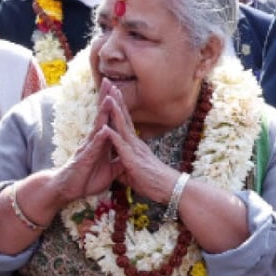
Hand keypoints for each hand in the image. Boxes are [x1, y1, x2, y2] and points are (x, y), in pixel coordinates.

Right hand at [51, 79, 125, 201]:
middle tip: (110, 81)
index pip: (108, 119)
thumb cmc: (86, 179)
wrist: (68, 190)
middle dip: (105, 98)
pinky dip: (99, 138)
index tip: (118, 89)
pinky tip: (104, 129)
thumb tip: (129, 157)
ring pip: (97, 127)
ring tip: (108, 98)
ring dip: (103, 113)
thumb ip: (118, 162)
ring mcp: (88, 148)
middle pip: (101, 116)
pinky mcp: (84, 159)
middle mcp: (93, 141)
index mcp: (100, 142)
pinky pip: (93, 147)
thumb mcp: (109, 171)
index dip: (113, 105)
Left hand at [97, 80, 176, 201]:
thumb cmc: (153, 183)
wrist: (169, 190)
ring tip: (108, 97)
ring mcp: (135, 150)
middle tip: (110, 85)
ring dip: (115, 112)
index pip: (125, 122)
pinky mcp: (133, 160)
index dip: (119, 108)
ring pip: (123, 127)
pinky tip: (105, 128)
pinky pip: (121, 147)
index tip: (112, 94)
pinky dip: (113, 137)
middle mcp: (135, 143)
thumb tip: (116, 168)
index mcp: (135, 145)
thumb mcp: (133, 174)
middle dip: (117, 101)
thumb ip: (124, 168)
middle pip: (124, 118)